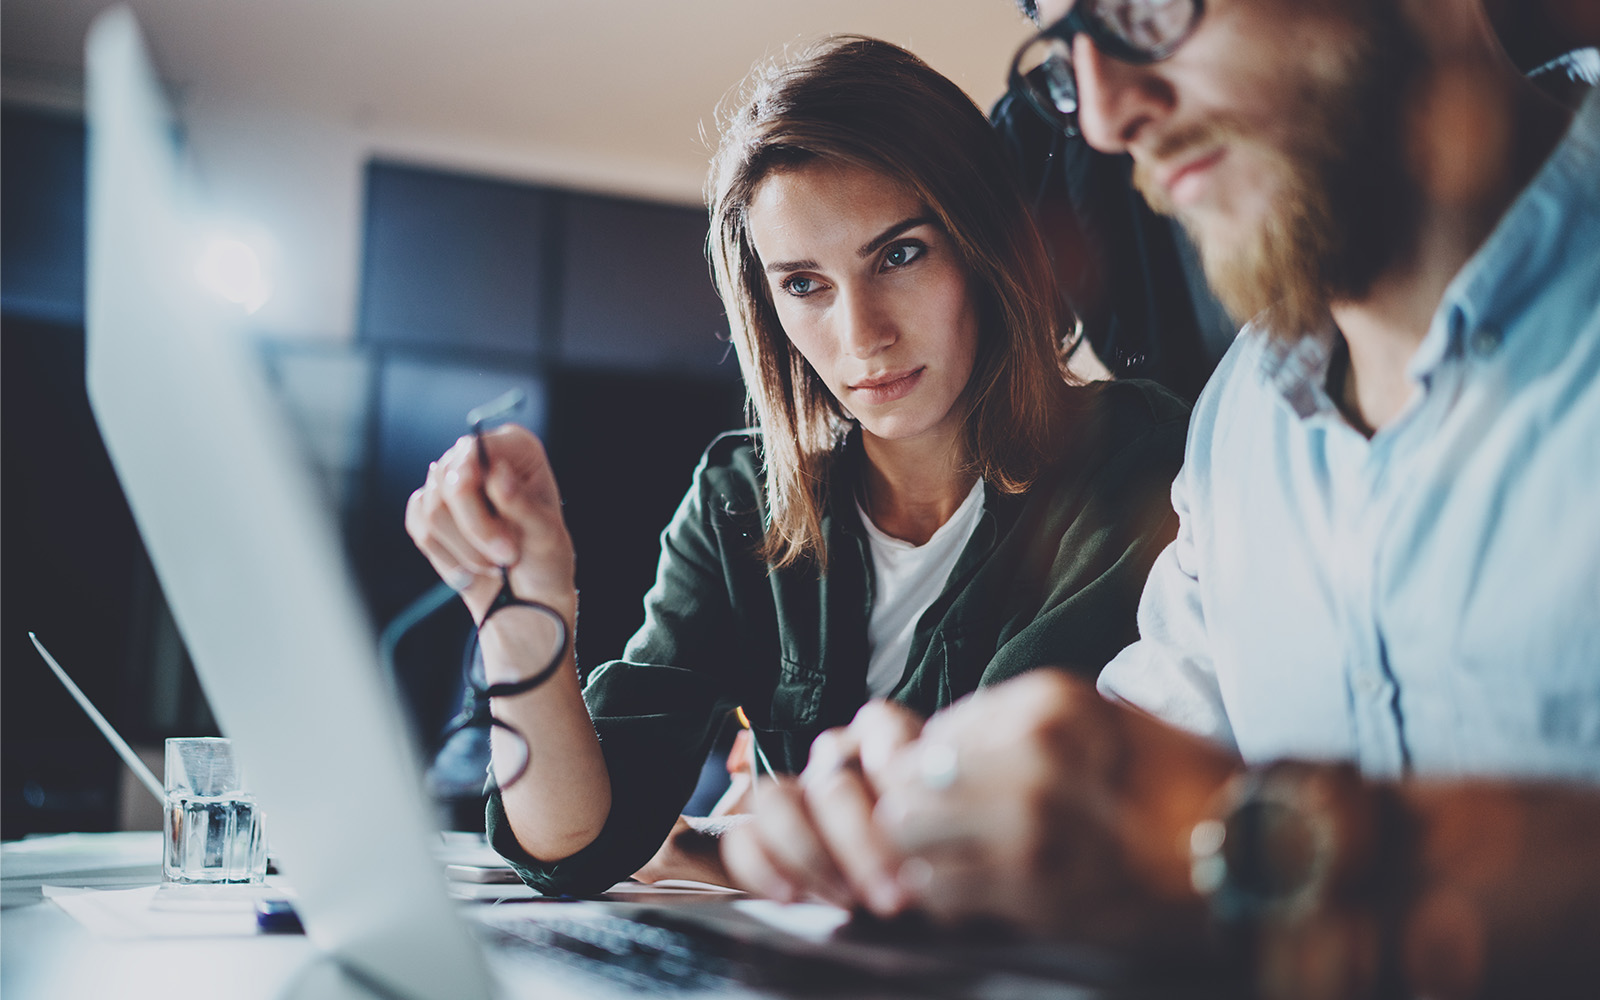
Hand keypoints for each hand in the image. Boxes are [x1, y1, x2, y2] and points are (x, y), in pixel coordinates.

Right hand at [404, 424, 576, 622]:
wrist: (527, 596)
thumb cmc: (544, 560)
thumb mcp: (545, 534)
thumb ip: (521, 503)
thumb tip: (496, 472)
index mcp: (516, 448)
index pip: (475, 450)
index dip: (474, 483)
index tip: (494, 518)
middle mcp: (479, 457)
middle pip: (449, 482)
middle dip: (476, 529)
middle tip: (506, 555)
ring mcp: (451, 482)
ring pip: (432, 509)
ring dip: (465, 548)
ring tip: (494, 563)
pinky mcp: (430, 509)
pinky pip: (420, 526)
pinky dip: (447, 556)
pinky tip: (471, 568)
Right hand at [721, 700, 924, 911]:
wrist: (906, 904)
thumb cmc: (940, 866)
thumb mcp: (955, 842)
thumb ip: (944, 828)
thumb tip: (938, 851)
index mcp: (888, 749)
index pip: (879, 726)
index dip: (890, 753)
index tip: (907, 797)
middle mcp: (838, 766)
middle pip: (833, 780)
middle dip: (860, 840)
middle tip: (894, 893)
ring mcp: (798, 799)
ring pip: (778, 799)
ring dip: (810, 853)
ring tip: (848, 901)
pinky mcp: (762, 838)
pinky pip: (743, 839)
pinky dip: (762, 867)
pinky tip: (790, 897)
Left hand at [873, 670, 1240, 950]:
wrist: (1254, 855)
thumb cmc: (1178, 789)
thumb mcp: (1101, 723)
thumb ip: (1015, 727)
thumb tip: (920, 742)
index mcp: (1049, 701)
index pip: (934, 731)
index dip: (927, 769)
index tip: (945, 795)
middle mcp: (1032, 748)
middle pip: (907, 780)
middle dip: (915, 813)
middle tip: (944, 838)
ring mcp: (1031, 817)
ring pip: (908, 833)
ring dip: (924, 856)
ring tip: (962, 865)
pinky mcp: (1036, 884)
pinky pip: (941, 890)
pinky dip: (950, 898)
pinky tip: (985, 896)